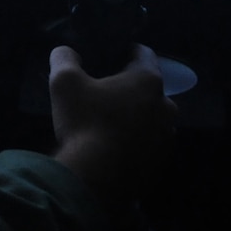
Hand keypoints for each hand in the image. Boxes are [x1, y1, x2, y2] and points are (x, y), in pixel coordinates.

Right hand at [48, 44, 177, 208]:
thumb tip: (67, 52)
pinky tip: (113, 145)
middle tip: (105, 92)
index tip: (111, 55)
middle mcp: (166, 107)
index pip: (144, 53)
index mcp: (147, 81)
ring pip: (152, 117)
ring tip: (109, 121)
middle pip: (150, 88)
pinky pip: (148, 143)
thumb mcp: (64, 82)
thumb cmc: (84, 122)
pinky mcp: (160, 163)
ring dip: (136, 116)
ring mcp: (166, 137)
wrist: (95, 179)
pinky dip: (135, 140)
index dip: (126, 51)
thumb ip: (65, 58)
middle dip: (131, 88)